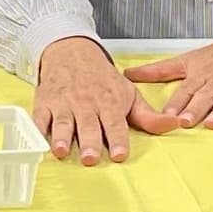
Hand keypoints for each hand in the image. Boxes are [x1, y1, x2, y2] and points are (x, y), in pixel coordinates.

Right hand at [32, 35, 161, 163]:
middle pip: (88, 125)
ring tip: (60, 151)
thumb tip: (175, 125)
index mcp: (109, 103)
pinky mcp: (44, 103)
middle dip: (88, 141)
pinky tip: (38, 140)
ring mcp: (63, 103)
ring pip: (62, 122)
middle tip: (90, 159)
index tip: (120, 154)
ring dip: (61, 137)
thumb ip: (149, 116)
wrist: (72, 52)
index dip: (117, 139)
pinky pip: (39, 117)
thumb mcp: (129, 94)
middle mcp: (86, 103)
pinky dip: (37, 128)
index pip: (114, 124)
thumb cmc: (103, 80)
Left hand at [123, 20, 212, 132]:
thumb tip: (128, 74)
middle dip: (196, 108)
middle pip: (207, 94)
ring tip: (212, 124)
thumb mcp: (190, 58)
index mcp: (202, 72)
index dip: (176, 103)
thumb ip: (160, 70)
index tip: (164, 116)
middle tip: (185, 122)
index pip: (186, 89)